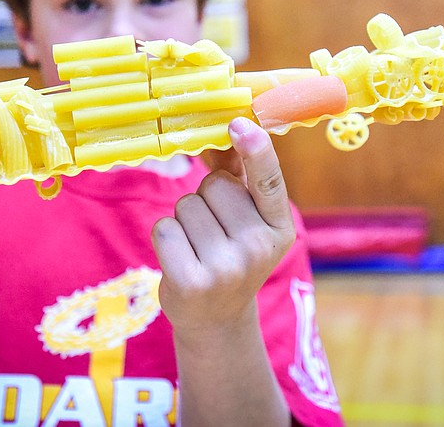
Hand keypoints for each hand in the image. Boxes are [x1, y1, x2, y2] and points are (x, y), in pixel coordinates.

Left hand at [150, 117, 296, 334]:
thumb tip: (226, 130)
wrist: (216, 319)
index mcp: (278, 228)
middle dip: (206, 197)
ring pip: (186, 204)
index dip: (255, 149)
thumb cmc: (230, 255)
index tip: (239, 124)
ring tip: (199, 247)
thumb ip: (239, 175)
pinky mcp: (191, 282)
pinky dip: (167, 237)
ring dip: (184, 219)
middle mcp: (258, 248)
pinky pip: (165, 228)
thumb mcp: (247, 221)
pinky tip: (182, 258)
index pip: (268, 181)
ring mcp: (226, 268)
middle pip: (214, 184)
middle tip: (215, 231)